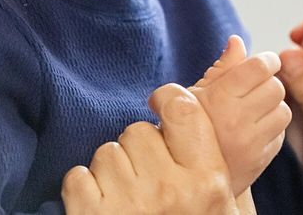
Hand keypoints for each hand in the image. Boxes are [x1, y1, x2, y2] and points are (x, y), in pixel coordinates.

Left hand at [61, 85, 243, 214]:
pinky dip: (84, 190)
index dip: (169, 99)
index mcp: (206, 182)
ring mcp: (128, 205)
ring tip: (126, 199)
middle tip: (147, 177)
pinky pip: (77, 176)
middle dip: (139, 149)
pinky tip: (102, 208)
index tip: (162, 104)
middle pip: (139, 131)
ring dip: (111, 171)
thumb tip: (200, 109)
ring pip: (106, 152)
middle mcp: (170, 189)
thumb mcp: (224, 209)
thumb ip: (218, 167)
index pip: (184, 111)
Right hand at [190, 35, 290, 196]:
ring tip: (256, 108)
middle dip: (269, 82)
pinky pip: (281, 133)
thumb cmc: (187, 129)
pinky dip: (272, 127)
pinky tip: (255, 127)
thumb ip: (221, 67)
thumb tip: (237, 41)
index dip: (267, 60)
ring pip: (284, 111)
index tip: (264, 62)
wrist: (185, 176)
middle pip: (276, 87)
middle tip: (255, 87)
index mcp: (219, 99)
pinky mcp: (261, 160)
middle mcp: (237, 122)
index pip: (260, 67)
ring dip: (273, 106)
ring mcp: (251, 144)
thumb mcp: (195, 94)